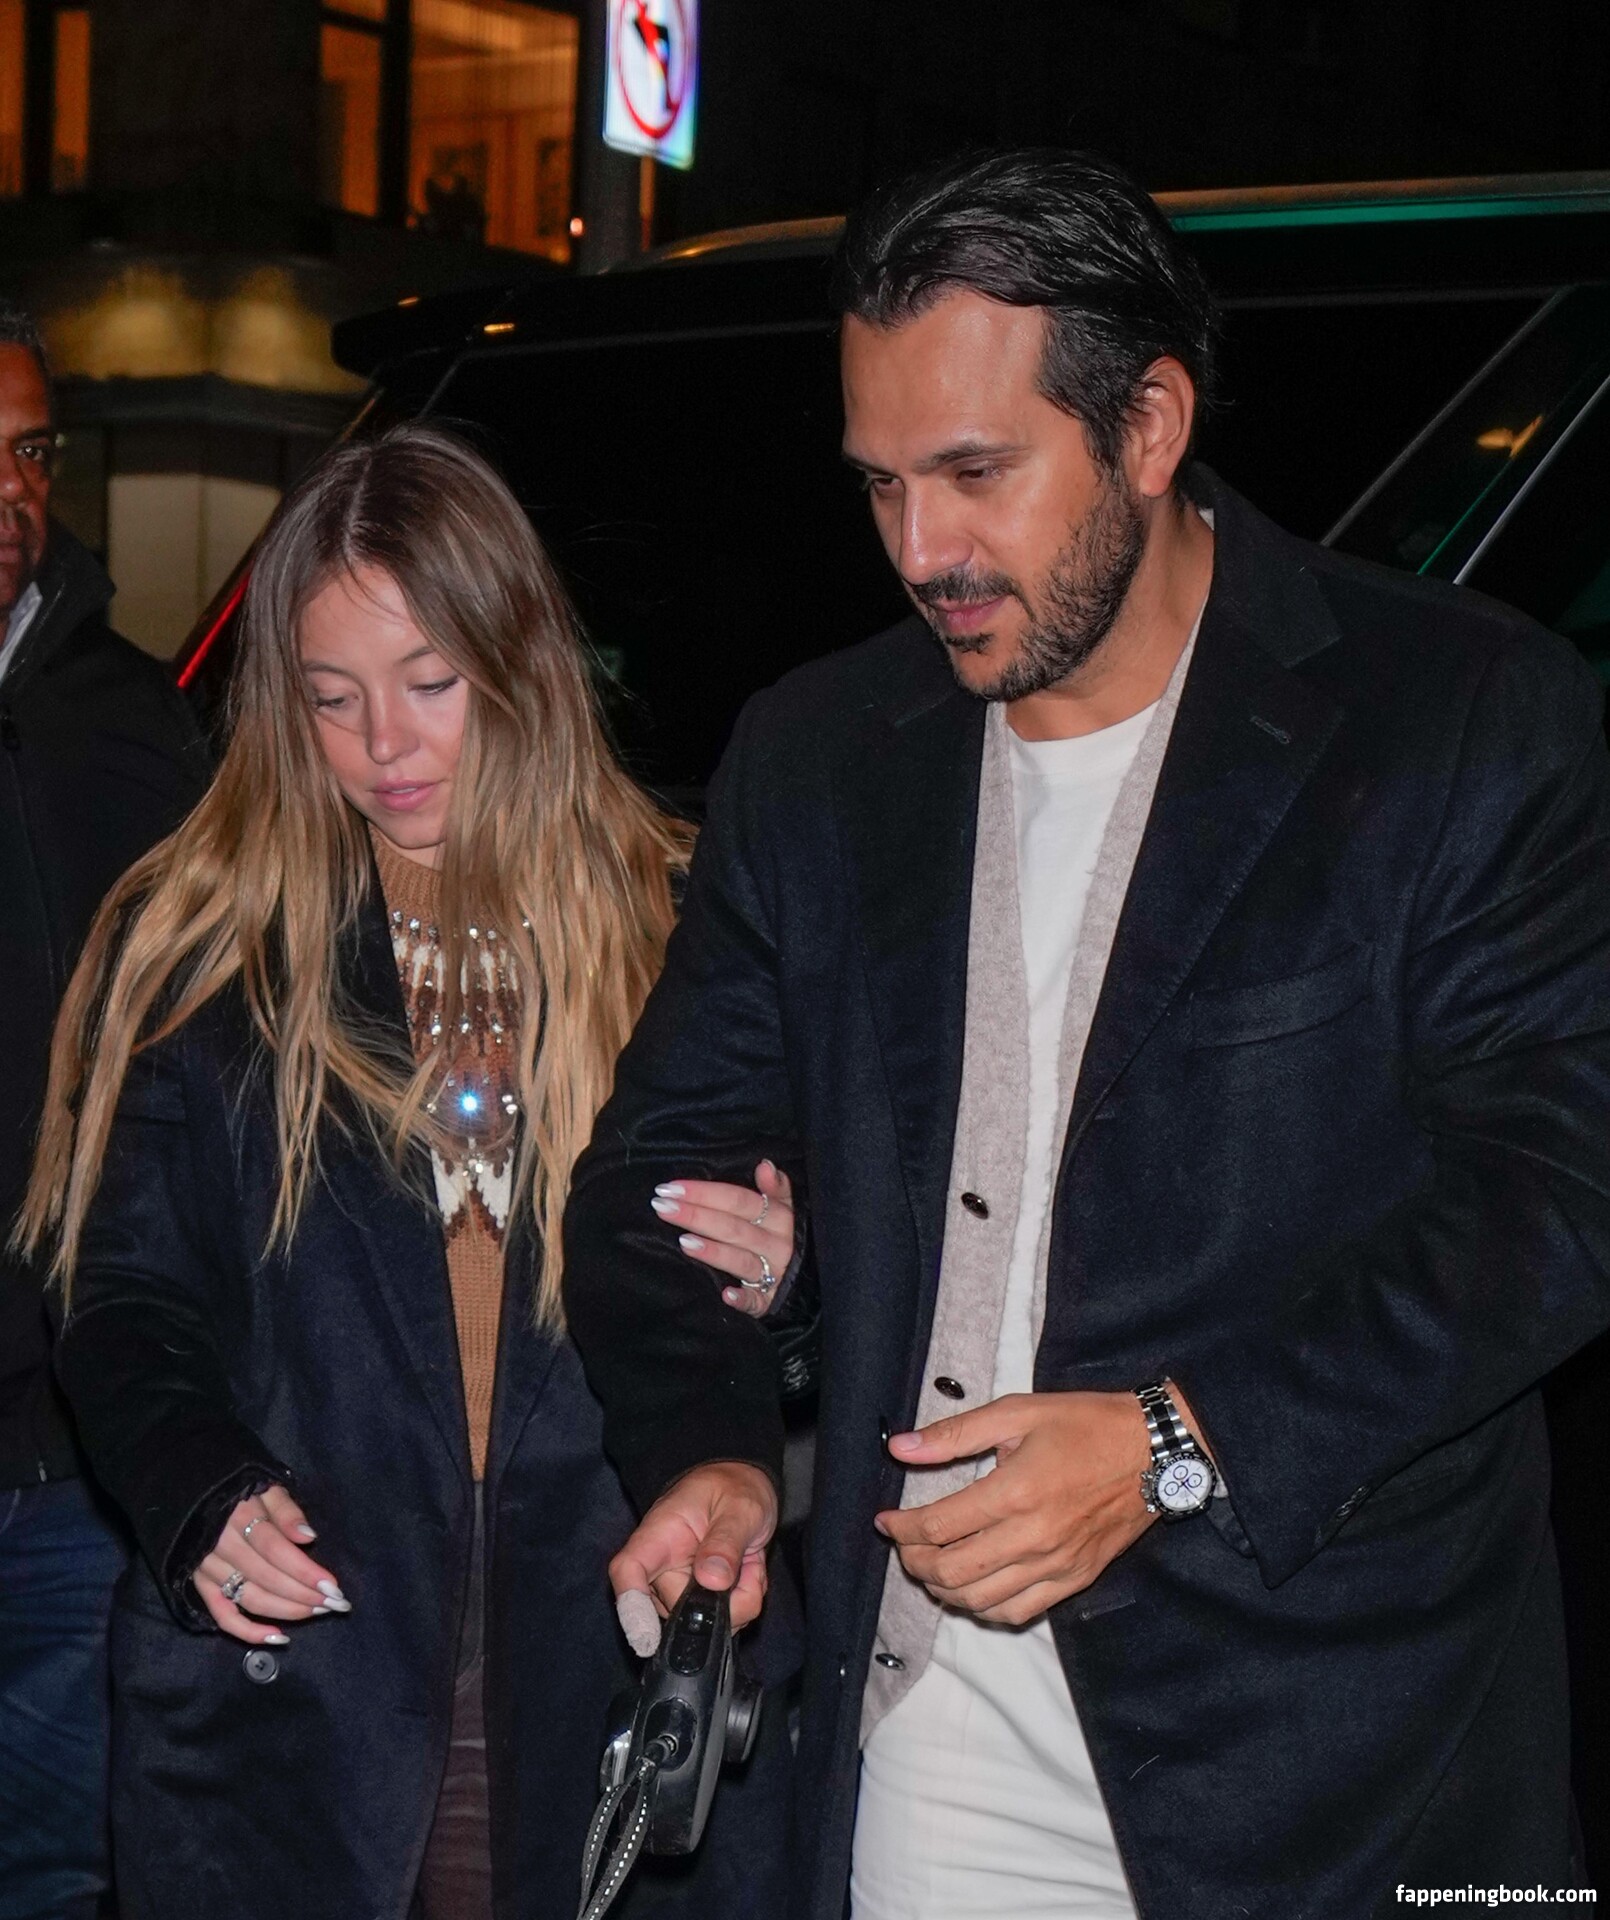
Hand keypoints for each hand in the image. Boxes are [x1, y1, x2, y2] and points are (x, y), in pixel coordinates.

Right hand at [195, 1485, 349, 1645]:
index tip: (333, 1586)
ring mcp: (206, 1568)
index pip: (276, 1550)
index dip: (305, 1571)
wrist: (188, 1489)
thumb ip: (286, 1510)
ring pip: (250, 1599)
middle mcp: (219, 1546)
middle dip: (303, 1595)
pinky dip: (248, 1631)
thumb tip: (308, 1537)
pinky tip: (278, 1637)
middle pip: (267, 1578)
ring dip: (286, 1611)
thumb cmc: (238, 1487)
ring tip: (316, 1612)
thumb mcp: (265, 1484)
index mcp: (238, 1516)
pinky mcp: (198, 1585)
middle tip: (334, 1604)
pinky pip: (222, 1615)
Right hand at [610, 1461, 777, 1630]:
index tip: (646, 1641)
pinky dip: (744, 1602)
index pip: (628, 1571)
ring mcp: (677, 1588)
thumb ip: (726, 1541)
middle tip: (749, 1565)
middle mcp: (661, 1568)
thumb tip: (712, 1580)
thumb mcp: (739, 1507)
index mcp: (659, 1535)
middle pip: (677, 1609)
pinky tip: (747, 1574)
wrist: (742, 1488)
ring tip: (748, 1563)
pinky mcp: (696, 1603)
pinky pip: (724, 1621)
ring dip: (740, 1601)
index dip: (631, 1607)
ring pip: (705, 1623)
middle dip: (726, 1601)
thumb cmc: (733, 1489)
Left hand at [651, 1160, 795, 1317]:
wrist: (814, 1275)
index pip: (739, 1200)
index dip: (706, 1193)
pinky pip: (757, 1301)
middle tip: (662, 1206)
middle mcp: (777, 1244)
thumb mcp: (788, 1207)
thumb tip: (764, 1164)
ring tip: (684, 1242)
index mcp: (779, 1217)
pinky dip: (743, 1298)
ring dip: (715, 1252)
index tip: (671, 1187)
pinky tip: (726, 1294)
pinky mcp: (770, 1301)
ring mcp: (774, 1274)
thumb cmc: (787, 1236)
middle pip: (733, 1227)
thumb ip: (776, 1187)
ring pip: (741, 1261)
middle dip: (697, 1216)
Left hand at [877, 1390, 1156, 1626]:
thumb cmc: (1084, 1424)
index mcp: (1014, 1492)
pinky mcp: (1075, 1579)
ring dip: (943, 1589)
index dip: (901, 1527)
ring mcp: (1056, 1565)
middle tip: (903, 1544)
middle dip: (914, 1561)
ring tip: (930, 1566)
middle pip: (951, 1571)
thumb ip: (955, 1433)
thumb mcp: (1017, 1412)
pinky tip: (973, 1588)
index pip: (937, 1527)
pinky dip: (985, 1608)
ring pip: (980, 1601)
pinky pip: (1018, 1612)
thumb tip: (900, 1448)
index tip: (885, 1520)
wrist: (1153, 1451)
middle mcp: (1033, 1537)